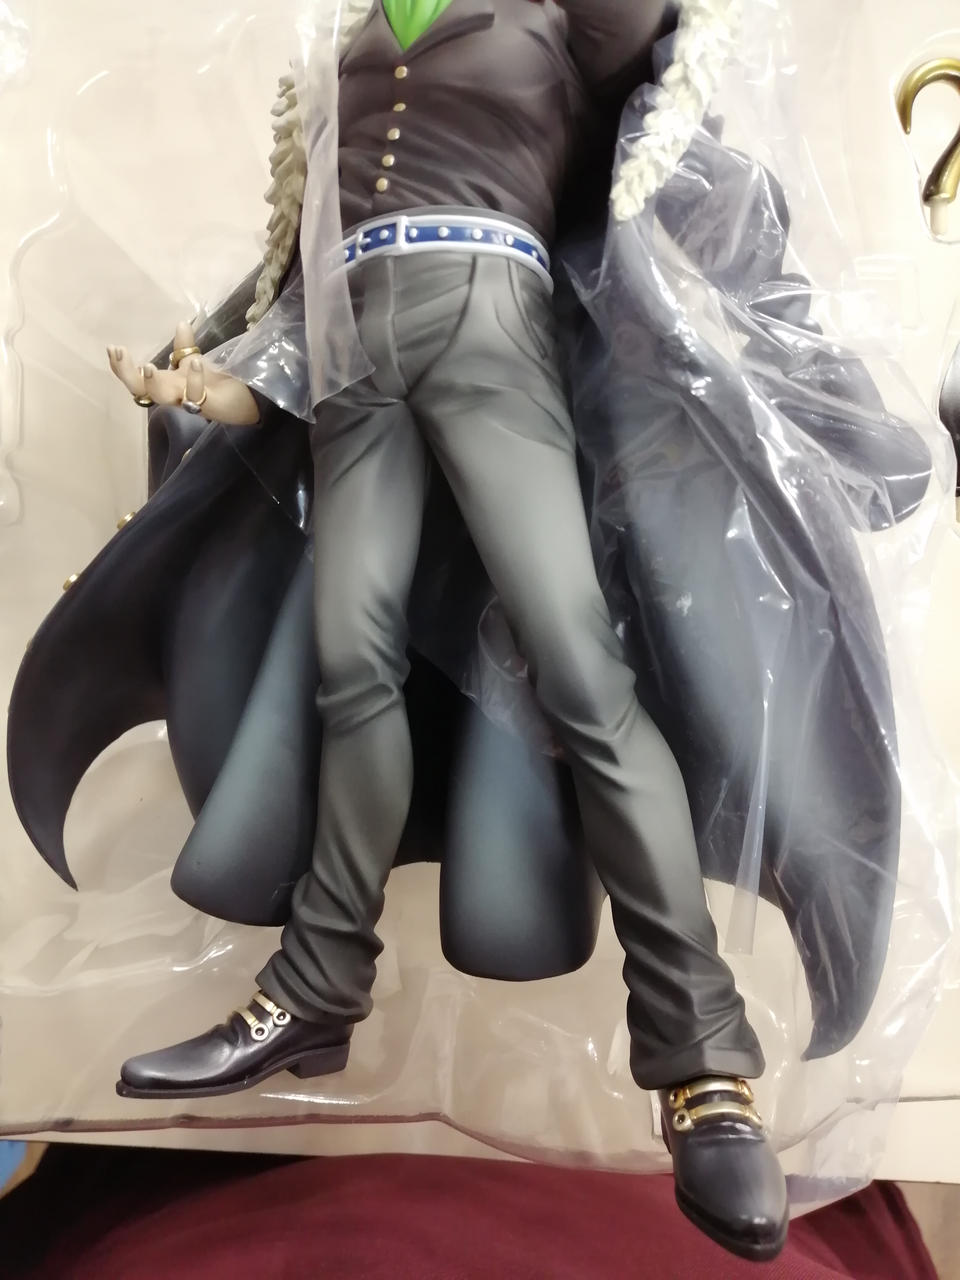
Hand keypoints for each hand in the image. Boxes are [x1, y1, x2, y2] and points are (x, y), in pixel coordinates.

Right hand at [107, 321, 260, 425]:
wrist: (244, 401)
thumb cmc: (214, 385)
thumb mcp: (195, 361)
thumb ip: (184, 347)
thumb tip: (181, 323)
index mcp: (166, 383)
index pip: (136, 378)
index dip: (121, 367)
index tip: (112, 348)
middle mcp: (172, 394)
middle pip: (141, 390)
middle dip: (126, 373)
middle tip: (120, 353)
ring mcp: (188, 401)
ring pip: (162, 397)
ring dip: (152, 382)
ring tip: (147, 365)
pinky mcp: (208, 405)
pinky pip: (196, 397)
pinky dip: (194, 379)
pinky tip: (195, 362)